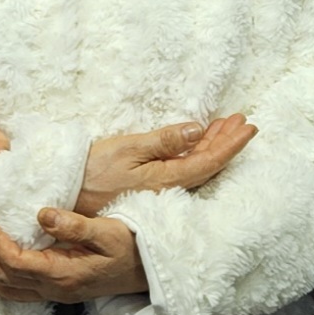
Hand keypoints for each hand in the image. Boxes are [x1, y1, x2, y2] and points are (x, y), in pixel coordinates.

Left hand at [0, 209, 146, 302]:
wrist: (152, 272)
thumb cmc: (133, 248)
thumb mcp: (109, 231)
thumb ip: (75, 225)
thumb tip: (42, 214)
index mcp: (63, 274)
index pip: (14, 261)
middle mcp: (54, 289)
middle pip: (1, 276)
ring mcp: (54, 294)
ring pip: (4, 287)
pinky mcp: (56, 291)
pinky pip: (15, 292)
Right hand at [77, 114, 256, 212]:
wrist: (65, 192)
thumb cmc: (92, 170)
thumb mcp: (127, 149)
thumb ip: (163, 141)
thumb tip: (196, 130)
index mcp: (166, 179)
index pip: (209, 162)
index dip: (231, 145)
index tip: (249, 128)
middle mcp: (167, 188)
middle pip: (206, 164)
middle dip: (225, 142)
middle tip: (240, 122)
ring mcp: (157, 189)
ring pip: (194, 166)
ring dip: (211, 145)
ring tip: (223, 126)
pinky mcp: (146, 187)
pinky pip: (180, 169)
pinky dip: (193, 152)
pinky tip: (195, 143)